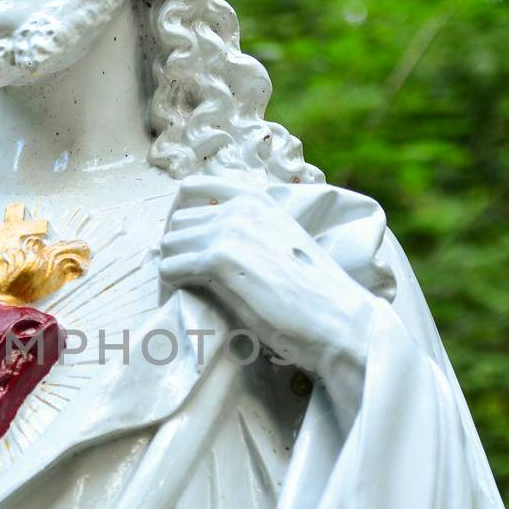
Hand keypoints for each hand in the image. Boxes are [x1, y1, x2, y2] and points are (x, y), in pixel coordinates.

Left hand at [159, 175, 376, 395]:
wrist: (338, 320)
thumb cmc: (313, 292)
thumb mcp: (279, 244)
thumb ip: (245, 233)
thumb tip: (199, 242)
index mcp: (257, 200)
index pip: (193, 189)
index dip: (183, 220)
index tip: (188, 246)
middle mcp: (241, 207)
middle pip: (179, 222)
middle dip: (179, 250)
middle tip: (189, 278)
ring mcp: (230, 230)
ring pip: (170, 244)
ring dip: (174, 267)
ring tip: (189, 291)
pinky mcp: (220, 260)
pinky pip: (171, 267)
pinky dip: (172, 285)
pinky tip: (187, 298)